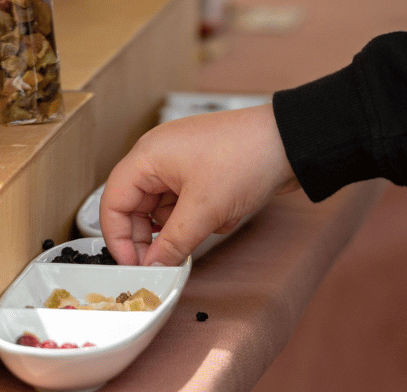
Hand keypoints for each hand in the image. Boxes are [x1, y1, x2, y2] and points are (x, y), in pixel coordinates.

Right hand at [99, 103, 299, 265]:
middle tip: (164, 261)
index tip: (130, 265)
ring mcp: (178, 163)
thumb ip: (172, 243)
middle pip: (135, 207)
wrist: (293, 141)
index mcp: (147, 157)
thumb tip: (153, 266)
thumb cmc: (247, 156)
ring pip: (162, 208)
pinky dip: (199, 216)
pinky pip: (184, 203)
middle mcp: (157, 157)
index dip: (118, 238)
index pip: (113, 202)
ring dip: (181, 226)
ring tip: (207, 226)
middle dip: (152, 236)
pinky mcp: (199, 170)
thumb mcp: (204, 209)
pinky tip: (222, 215)